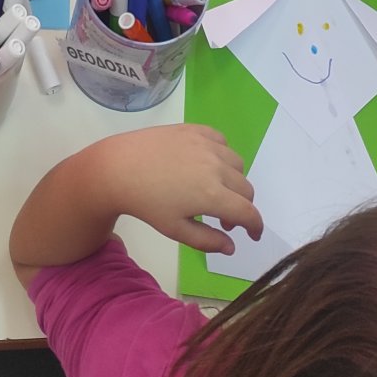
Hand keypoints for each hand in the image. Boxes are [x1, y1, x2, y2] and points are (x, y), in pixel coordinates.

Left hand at [99, 124, 261, 255]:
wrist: (120, 168)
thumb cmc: (147, 204)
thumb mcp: (176, 230)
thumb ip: (207, 241)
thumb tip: (232, 247)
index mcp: (212, 195)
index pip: (248, 212)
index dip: (255, 226)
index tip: (252, 234)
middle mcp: (216, 166)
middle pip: (246, 188)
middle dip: (241, 206)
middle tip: (223, 219)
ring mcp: (206, 144)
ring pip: (237, 163)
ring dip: (233, 181)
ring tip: (213, 190)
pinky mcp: (196, 129)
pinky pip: (222, 141)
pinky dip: (222, 154)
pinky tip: (206, 164)